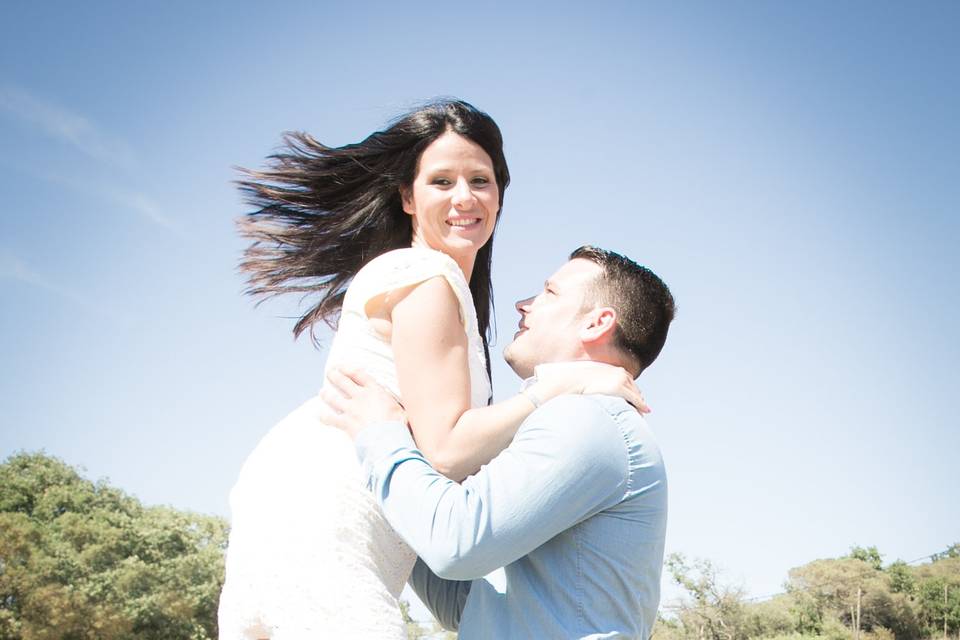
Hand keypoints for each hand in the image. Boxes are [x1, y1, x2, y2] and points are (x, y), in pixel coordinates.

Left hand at [321, 366, 406, 439]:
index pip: (359, 374)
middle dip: (334, 376)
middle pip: (343, 382)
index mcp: (375, 391)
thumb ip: (396, 404)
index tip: (341, 366)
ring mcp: (351, 410)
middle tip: (329, 373)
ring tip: (322, 392)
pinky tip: (319, 415)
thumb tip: (403, 403)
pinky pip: (330, 418)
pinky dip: (323, 416)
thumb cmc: (398, 425)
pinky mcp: (346, 423)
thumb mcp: (402, 409)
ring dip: (326, 394)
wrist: (388, 440)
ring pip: (333, 398)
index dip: (348, 368)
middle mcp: (361, 397)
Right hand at [532, 361, 649, 413]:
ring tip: (641, 413)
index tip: (631, 397)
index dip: (630, 389)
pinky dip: (641, 406)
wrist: (570, 381)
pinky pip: (635, 400)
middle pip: (633, 386)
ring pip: (636, 394)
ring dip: (639, 403)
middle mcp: (618, 372)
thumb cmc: (572, 383)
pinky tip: (644, 412)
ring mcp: (620, 380)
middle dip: (637, 396)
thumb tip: (583, 390)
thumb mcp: (582, 380)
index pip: (626, 379)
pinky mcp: (620, 389)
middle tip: (639, 407)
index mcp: (611, 369)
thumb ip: (587, 383)